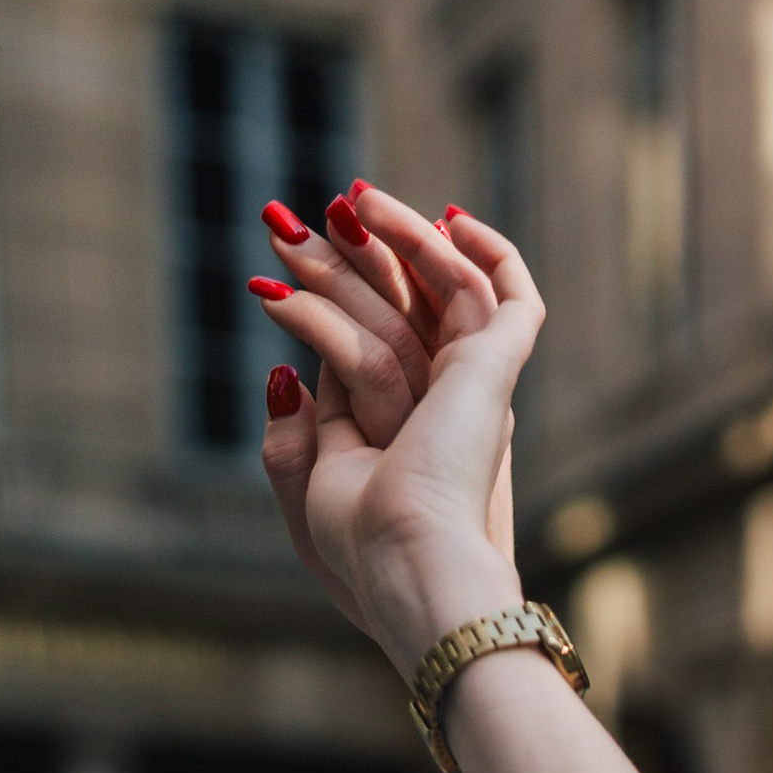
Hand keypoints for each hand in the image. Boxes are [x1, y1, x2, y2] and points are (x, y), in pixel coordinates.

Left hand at [253, 185, 537, 670]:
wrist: (408, 561)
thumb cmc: (362, 553)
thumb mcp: (309, 492)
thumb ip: (292, 443)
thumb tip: (281, 377)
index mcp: (411, 441)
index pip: (371, 348)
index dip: (326, 298)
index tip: (275, 261)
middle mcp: (448, 409)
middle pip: (399, 308)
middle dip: (341, 259)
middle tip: (279, 219)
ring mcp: (475, 387)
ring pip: (434, 290)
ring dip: (380, 244)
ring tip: (322, 210)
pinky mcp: (493, 369)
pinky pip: (497, 291)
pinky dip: (485, 250)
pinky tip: (446, 217)